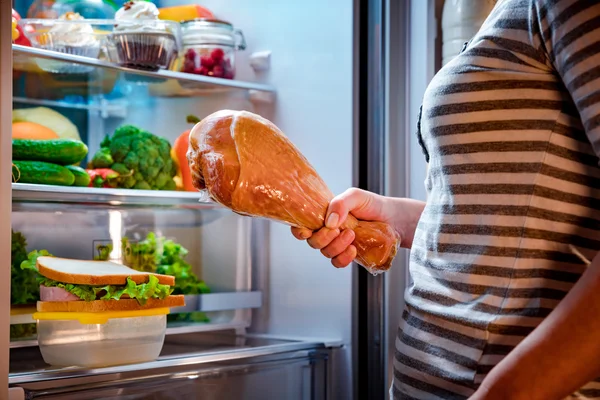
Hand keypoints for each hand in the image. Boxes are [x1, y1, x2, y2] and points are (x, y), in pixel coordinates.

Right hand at [291, 188, 421, 267]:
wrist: (393, 218)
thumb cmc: (372, 205)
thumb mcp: (355, 196)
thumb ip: (340, 204)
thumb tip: (329, 222)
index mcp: (323, 215)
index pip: (302, 225)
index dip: (299, 230)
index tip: (307, 230)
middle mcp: (327, 231)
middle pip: (312, 241)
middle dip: (323, 238)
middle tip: (338, 229)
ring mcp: (337, 244)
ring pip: (325, 253)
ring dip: (336, 246)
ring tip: (352, 235)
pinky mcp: (348, 256)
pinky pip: (337, 263)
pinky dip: (343, 258)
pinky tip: (353, 250)